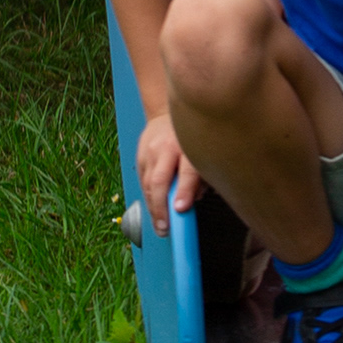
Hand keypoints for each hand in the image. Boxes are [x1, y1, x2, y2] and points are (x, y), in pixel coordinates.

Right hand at [136, 111, 201, 234]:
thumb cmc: (192, 139)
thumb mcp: (202, 153)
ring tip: (161, 225)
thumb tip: (191, 202)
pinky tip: (155, 209)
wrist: (168, 114)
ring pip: (149, 184)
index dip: (184, 191)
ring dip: (154, 208)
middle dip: (162, 207)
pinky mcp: (140, 155)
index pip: (187, 170)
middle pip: (161, 180)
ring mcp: (151, 150)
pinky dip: (149, 198)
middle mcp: (168, 147)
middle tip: (166, 228)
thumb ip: (200, 177)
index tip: (181, 208)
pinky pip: (143, 181)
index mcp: (189, 145)